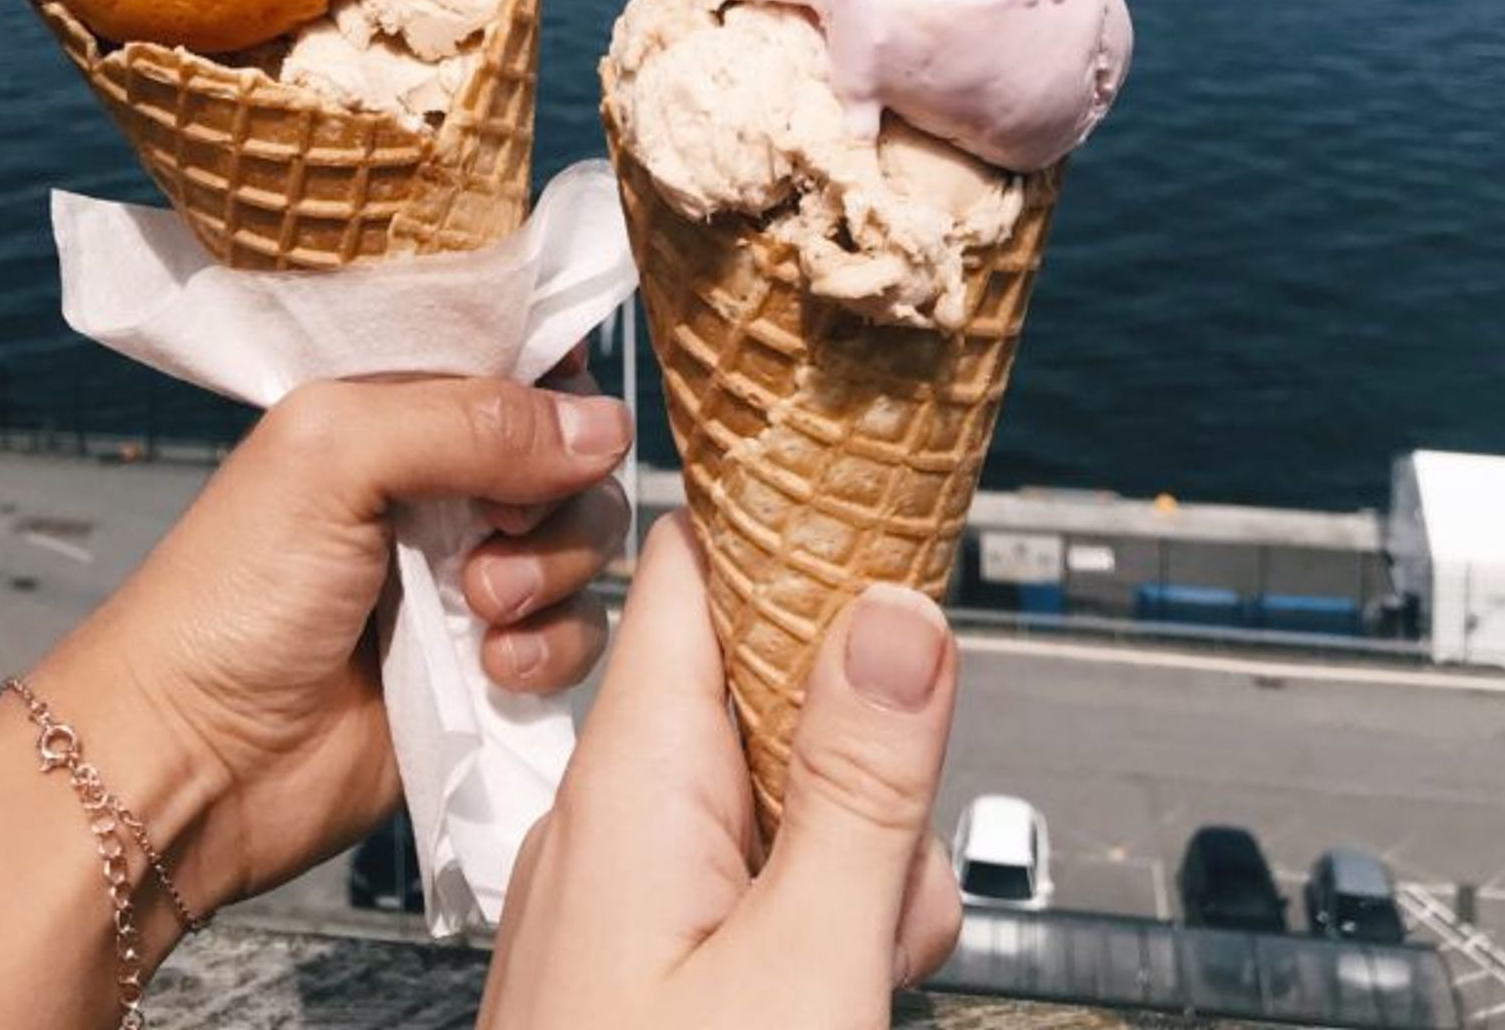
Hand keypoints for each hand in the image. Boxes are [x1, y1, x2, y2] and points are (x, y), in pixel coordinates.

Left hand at [31, 371, 632, 919]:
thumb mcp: (339, 455)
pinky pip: (579, 633)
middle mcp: (443, 479)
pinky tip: (493, 668)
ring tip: (481, 609)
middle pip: (570, 449)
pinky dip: (554, 647)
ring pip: (583, 538)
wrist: (196, 760)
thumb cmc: (235, 590)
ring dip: (552, 570)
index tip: (558, 412)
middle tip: (494, 531)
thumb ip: (473, 422)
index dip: (555, 378)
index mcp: (398, 403)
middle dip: (555, 490)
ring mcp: (471, 571)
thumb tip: (606, 427)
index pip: (515, 356)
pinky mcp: (491, 661)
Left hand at [482, 514, 961, 1029]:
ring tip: (865, 962)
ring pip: (765, 799)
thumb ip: (859, 787)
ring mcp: (611, 898)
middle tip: (900, 853)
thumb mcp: (800, 963)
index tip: (888, 522)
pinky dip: (802, 920)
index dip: (794, 530)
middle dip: (858, 749)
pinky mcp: (627, 966)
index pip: (697, 565)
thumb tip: (899, 614)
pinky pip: (733, 885)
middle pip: (761, 690)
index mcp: (627, 782)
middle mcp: (604, 821)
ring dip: (843, 855)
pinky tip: (827, 994)